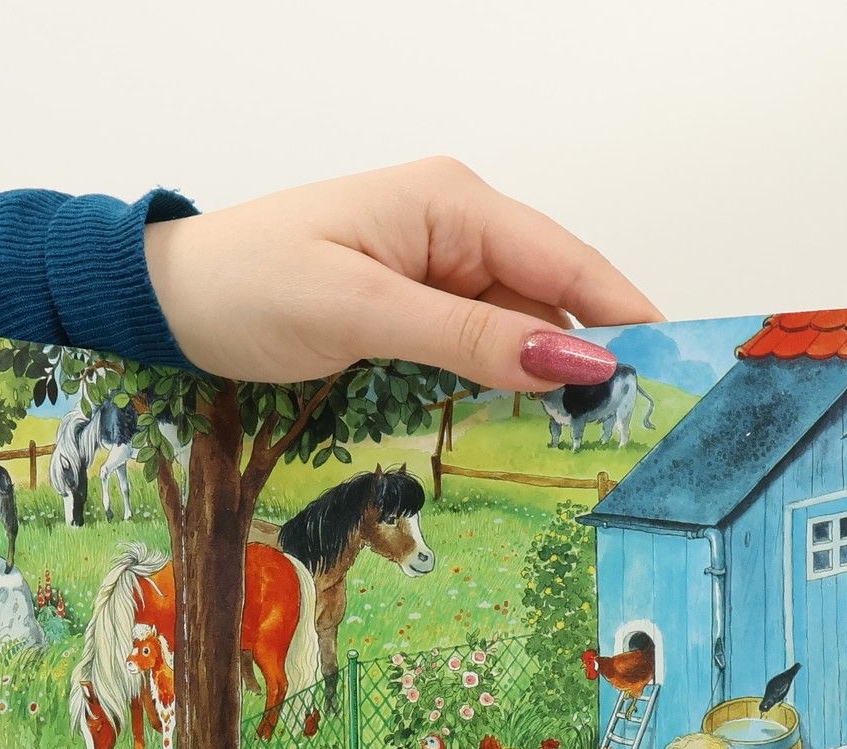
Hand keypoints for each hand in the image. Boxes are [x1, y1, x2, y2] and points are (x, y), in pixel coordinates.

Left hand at [145, 158, 660, 388]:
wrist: (170, 300)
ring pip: (517, 332)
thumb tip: (568, 358)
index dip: (624, 318)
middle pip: (552, 298)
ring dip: (547, 384)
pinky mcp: (411, 311)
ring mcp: (434, 272)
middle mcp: (456, 230)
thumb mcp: (362, 312)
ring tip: (594, 447)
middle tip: (638, 434)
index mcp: (453, 204)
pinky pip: (477, 350)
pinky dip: (502, 389)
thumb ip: (467, 338)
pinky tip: (525, 431)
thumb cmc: (250, 285)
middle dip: (591, 360)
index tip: (676, 373)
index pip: (567, 260)